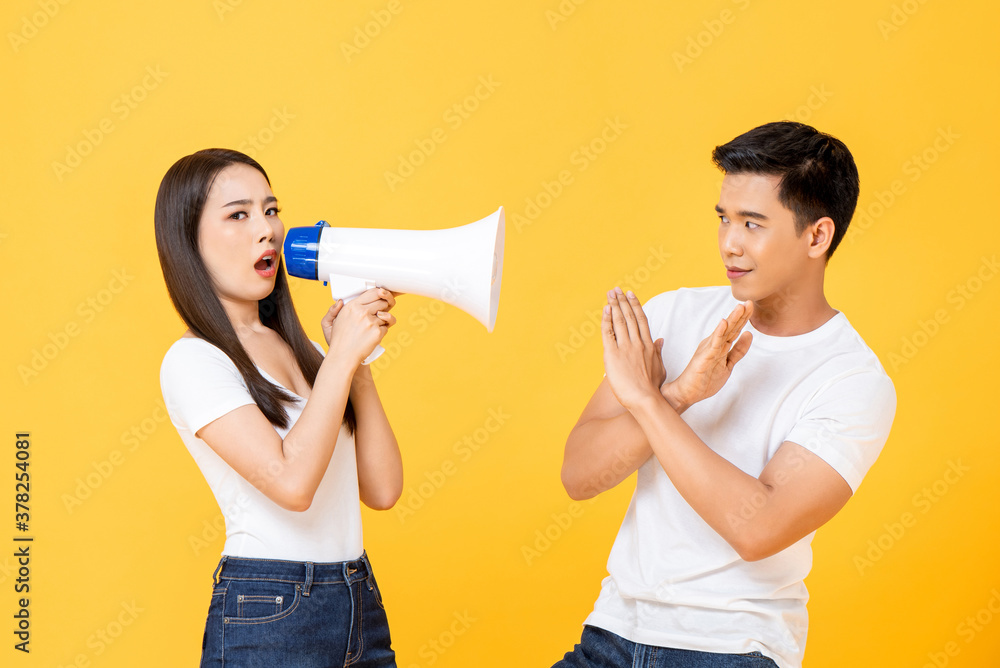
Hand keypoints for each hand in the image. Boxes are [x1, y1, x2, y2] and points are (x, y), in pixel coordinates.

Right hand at [322, 288, 396, 365]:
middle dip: (383, 308)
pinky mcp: (377, 332)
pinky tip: (373, 335)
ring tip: (374, 326)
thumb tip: (340, 301)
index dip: (379, 294)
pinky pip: (387, 327)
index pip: (373, 292)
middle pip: (383, 302)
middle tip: (378, 314)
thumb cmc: (338, 340)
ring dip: (383, 321)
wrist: (343, 357)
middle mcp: (362, 312)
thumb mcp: (330, 323)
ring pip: (386, 315)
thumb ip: (333, 310)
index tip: (380, 298)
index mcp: (352, 306)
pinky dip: (382, 331)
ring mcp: (371, 322)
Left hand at [602, 287, 665, 410]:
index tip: (631, 294)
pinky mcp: (613, 354)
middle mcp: (637, 343)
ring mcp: (625, 347)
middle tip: (617, 289)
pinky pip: (608, 332)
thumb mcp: (659, 367)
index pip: (641, 320)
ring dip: (614, 305)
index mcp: (648, 345)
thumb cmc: (653, 388)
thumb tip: (660, 340)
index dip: (635, 305)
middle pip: (629, 316)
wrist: (645, 399)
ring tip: (610, 294)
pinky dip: (606, 320)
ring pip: (619, 321)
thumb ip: (658, 352)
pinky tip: (605, 309)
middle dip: (622, 301)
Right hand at [662, 300, 752, 411]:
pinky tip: (723, 323)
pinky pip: (713, 345)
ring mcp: (708, 350)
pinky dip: (719, 333)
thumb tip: (749, 334)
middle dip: (740, 315)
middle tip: (748, 302)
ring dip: (731, 320)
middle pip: (730, 328)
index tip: (751, 306)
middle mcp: (713, 345)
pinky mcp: (703, 358)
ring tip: (739, 307)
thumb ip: (738, 350)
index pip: (734, 330)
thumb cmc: (703, 380)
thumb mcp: (728, 364)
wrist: (686, 393)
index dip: (743, 318)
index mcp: (719, 346)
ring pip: (723, 333)